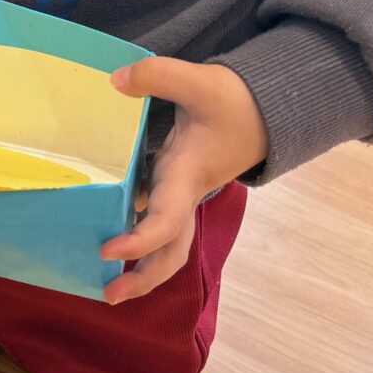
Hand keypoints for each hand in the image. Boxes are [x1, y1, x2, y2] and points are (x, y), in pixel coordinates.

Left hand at [101, 58, 269, 304]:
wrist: (266, 109)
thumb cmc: (235, 101)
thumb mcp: (200, 81)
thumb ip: (159, 76)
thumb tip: (116, 80)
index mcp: (188, 176)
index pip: (167, 219)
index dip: (140, 240)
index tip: (108, 250)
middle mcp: (186, 194)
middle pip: (172, 250)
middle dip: (144, 277)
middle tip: (108, 296)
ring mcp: (185, 196)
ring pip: (168, 243)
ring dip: (142, 267)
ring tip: (106, 285)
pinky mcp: (178, 189)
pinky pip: (159, 224)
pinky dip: (139, 239)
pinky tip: (109, 240)